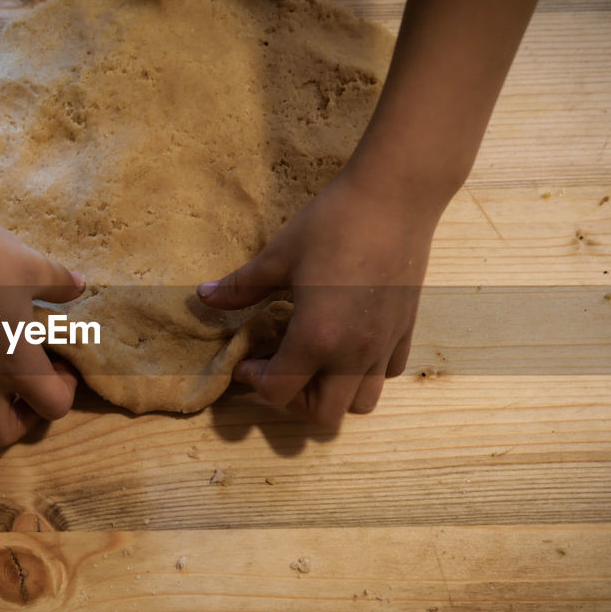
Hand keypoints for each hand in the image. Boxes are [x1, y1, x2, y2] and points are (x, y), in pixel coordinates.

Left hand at [197, 170, 440, 425]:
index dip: (254, 381)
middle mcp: (354, 353)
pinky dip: (363, 371)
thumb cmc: (333, 222)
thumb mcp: (279, 255)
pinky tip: (347, 339)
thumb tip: (205, 297)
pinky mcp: (405, 330)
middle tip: (278, 366)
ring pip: (360, 403)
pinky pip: (386, 373)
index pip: (279, 391)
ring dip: (332, 393)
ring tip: (314, 360)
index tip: (246, 359)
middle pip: (323, 415)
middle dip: (293, 399)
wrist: (395, 196)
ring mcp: (383, 345)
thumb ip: (242, 286)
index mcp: (317, 338)